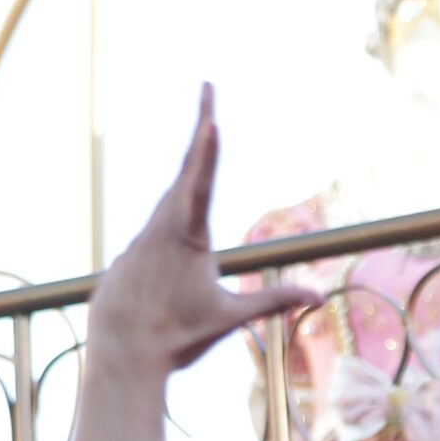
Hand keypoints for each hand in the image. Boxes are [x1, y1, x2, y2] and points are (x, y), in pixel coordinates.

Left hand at [88, 87, 312, 374]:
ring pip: (172, 195)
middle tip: (208, 89)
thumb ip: (274, 301)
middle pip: (187, 169)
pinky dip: (174, 205)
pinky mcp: (133, 250)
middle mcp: (162, 225)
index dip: (207, 149)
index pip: (201, 183)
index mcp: (187, 235)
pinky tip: (181, 198)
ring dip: (191, 163)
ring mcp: (143, 234)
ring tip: (204, 125)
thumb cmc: (177, 334)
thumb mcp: (230, 317)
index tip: (210, 119)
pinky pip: (158, 222)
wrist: (120, 351)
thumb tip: (319, 296)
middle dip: (202, 128)